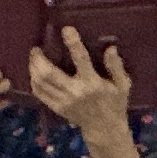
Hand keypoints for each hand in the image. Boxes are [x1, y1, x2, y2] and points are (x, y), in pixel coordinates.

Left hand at [24, 27, 135, 145]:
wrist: (104, 128)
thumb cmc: (115, 103)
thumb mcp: (123, 85)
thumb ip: (116, 67)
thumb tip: (111, 48)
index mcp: (92, 83)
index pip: (80, 59)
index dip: (73, 42)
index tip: (66, 29)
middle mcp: (75, 91)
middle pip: (48, 73)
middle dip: (38, 58)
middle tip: (36, 49)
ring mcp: (63, 101)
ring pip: (40, 83)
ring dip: (33, 68)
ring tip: (33, 59)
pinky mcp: (56, 108)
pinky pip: (39, 93)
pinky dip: (34, 81)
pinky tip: (34, 74)